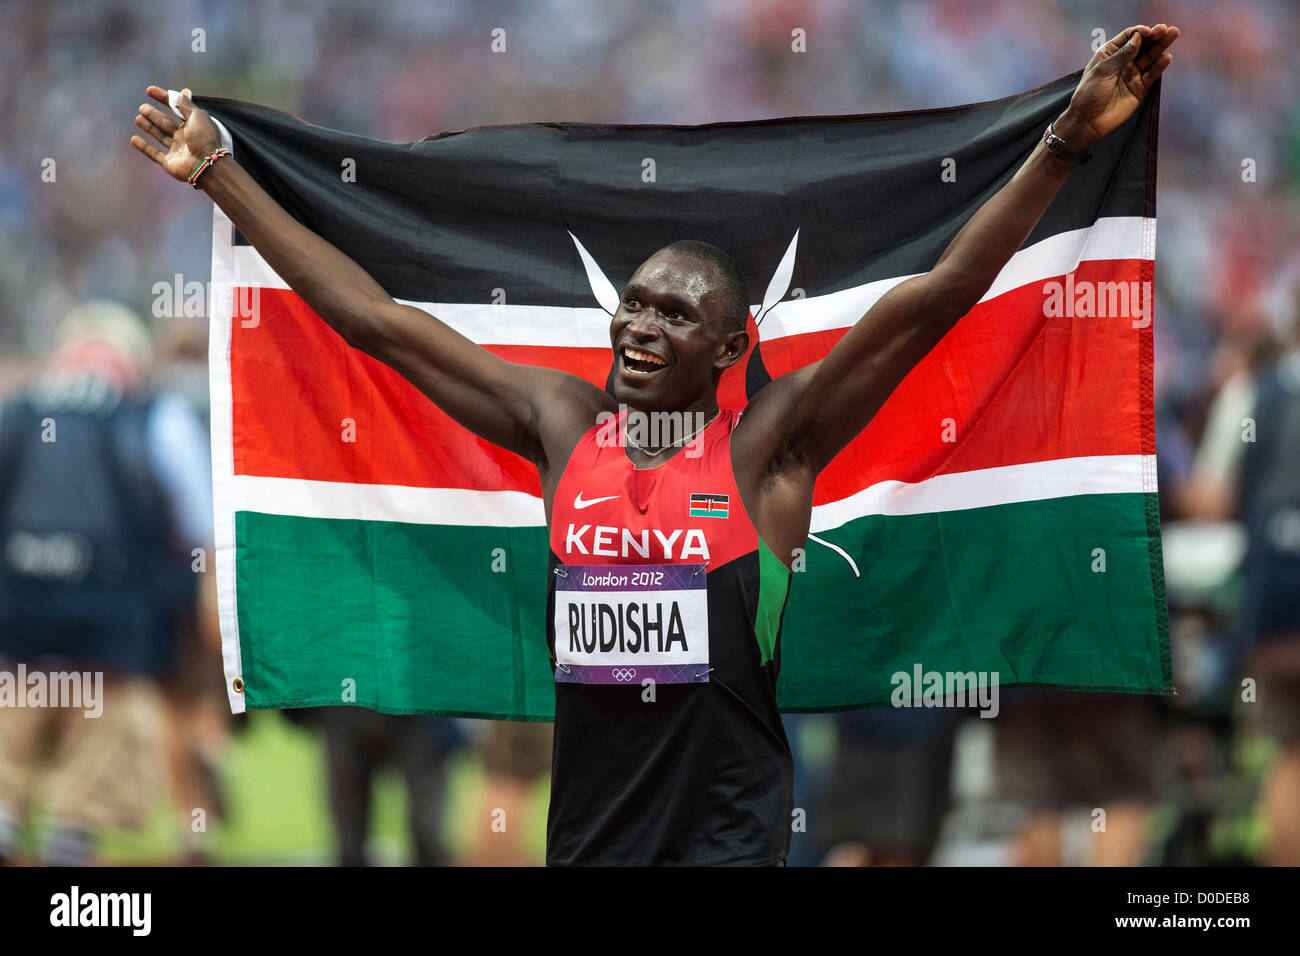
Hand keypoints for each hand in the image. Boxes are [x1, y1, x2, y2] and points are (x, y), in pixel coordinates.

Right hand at [130, 86, 222, 183]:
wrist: (206, 165)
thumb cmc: (204, 138)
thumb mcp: (198, 116)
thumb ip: (188, 105)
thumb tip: (184, 92)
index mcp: (193, 125)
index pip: (176, 108)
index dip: (164, 98)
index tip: (150, 90)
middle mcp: (185, 137)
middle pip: (166, 123)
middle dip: (154, 115)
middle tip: (142, 107)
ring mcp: (177, 150)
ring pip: (160, 136)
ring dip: (149, 127)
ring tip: (138, 118)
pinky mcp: (170, 163)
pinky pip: (155, 154)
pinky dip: (144, 147)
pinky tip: (133, 139)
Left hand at [1055, 23, 1178, 149]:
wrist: (1087, 121)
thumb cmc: (1089, 94)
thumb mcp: (1103, 71)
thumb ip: (1122, 55)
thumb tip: (1138, 37)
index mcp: (1110, 54)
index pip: (1128, 37)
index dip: (1140, 32)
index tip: (1149, 31)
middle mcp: (1123, 62)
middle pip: (1143, 45)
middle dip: (1155, 36)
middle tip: (1167, 29)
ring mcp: (1132, 75)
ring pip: (1150, 57)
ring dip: (1161, 46)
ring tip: (1173, 34)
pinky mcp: (1140, 88)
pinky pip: (1152, 74)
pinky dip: (1159, 66)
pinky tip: (1166, 57)